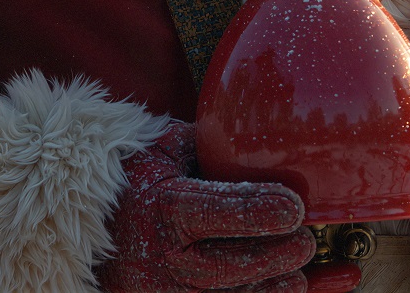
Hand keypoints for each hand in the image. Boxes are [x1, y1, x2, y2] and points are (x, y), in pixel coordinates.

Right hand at [97, 119, 338, 292]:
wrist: (75, 225)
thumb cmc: (132, 176)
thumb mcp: (165, 147)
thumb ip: (214, 145)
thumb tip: (273, 133)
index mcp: (164, 207)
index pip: (214, 213)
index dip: (257, 212)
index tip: (295, 207)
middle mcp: (167, 260)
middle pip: (234, 267)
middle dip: (278, 255)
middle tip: (305, 237)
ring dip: (283, 285)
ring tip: (311, 264)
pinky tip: (334, 280)